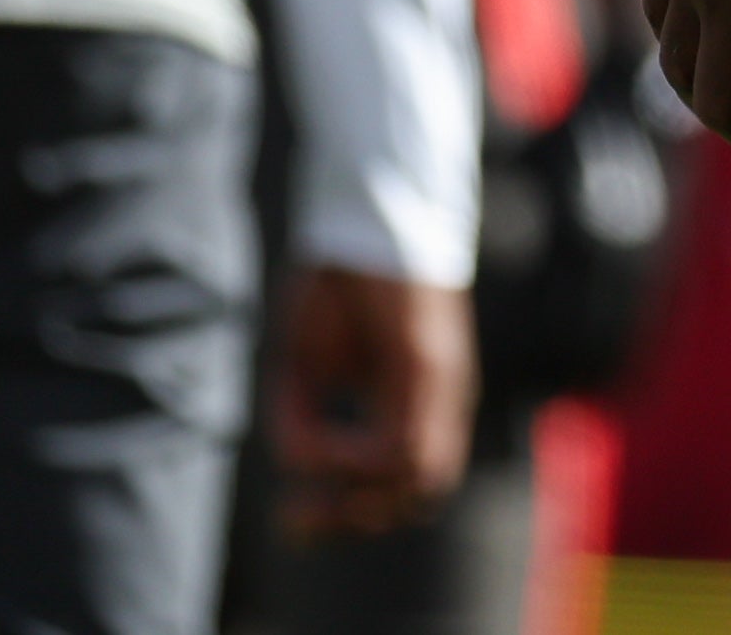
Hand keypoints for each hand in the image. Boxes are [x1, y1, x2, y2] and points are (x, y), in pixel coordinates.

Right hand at [273, 265, 473, 536]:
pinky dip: (358, 459)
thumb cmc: (337, 283)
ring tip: (308, 476)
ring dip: (356, 495)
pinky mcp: (427, 360)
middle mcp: (438, 400)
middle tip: (293, 515)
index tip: (290, 516)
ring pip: (421, 480)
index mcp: (416, 403)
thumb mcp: (307, 364)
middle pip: (418, 496)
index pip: (403, 488)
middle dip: (351, 518)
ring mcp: (440, 383)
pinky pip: (405, 441)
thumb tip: (295, 469)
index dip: (349, 515)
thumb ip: (301, 419)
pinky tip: (323, 443)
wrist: (364, 212)